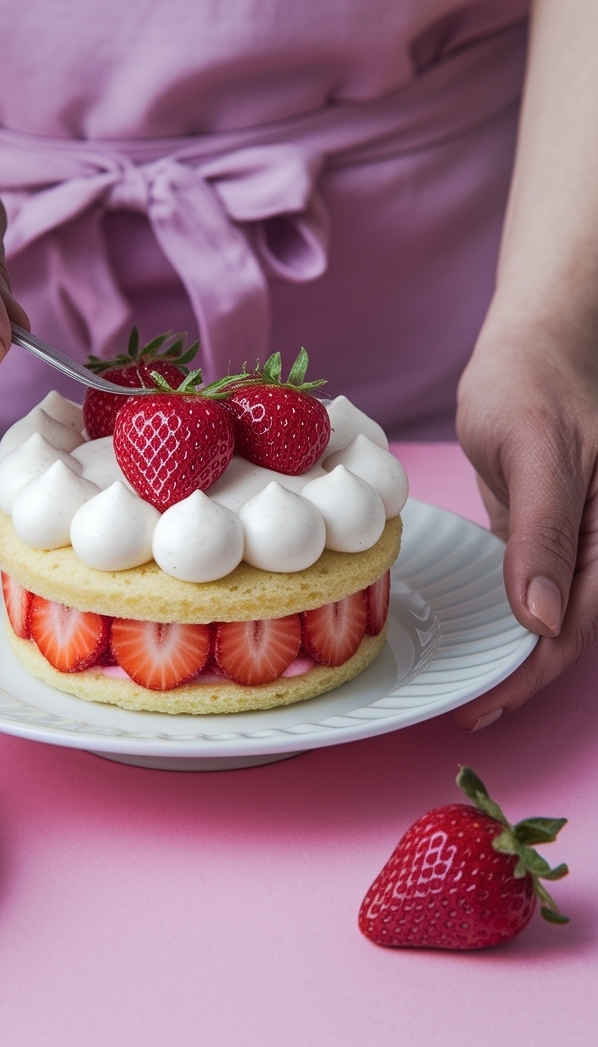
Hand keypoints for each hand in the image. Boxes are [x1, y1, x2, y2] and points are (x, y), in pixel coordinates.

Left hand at [454, 320, 597, 729]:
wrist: (533, 339)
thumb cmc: (535, 378)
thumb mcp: (535, 448)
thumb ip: (543, 531)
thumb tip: (546, 618)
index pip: (578, 624)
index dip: (533, 671)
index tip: (485, 702)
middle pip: (570, 629)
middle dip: (523, 675)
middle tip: (469, 707)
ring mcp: (577, 539)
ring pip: (555, 614)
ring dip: (518, 653)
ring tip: (473, 687)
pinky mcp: (549, 529)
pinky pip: (537, 584)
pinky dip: (512, 616)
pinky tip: (483, 636)